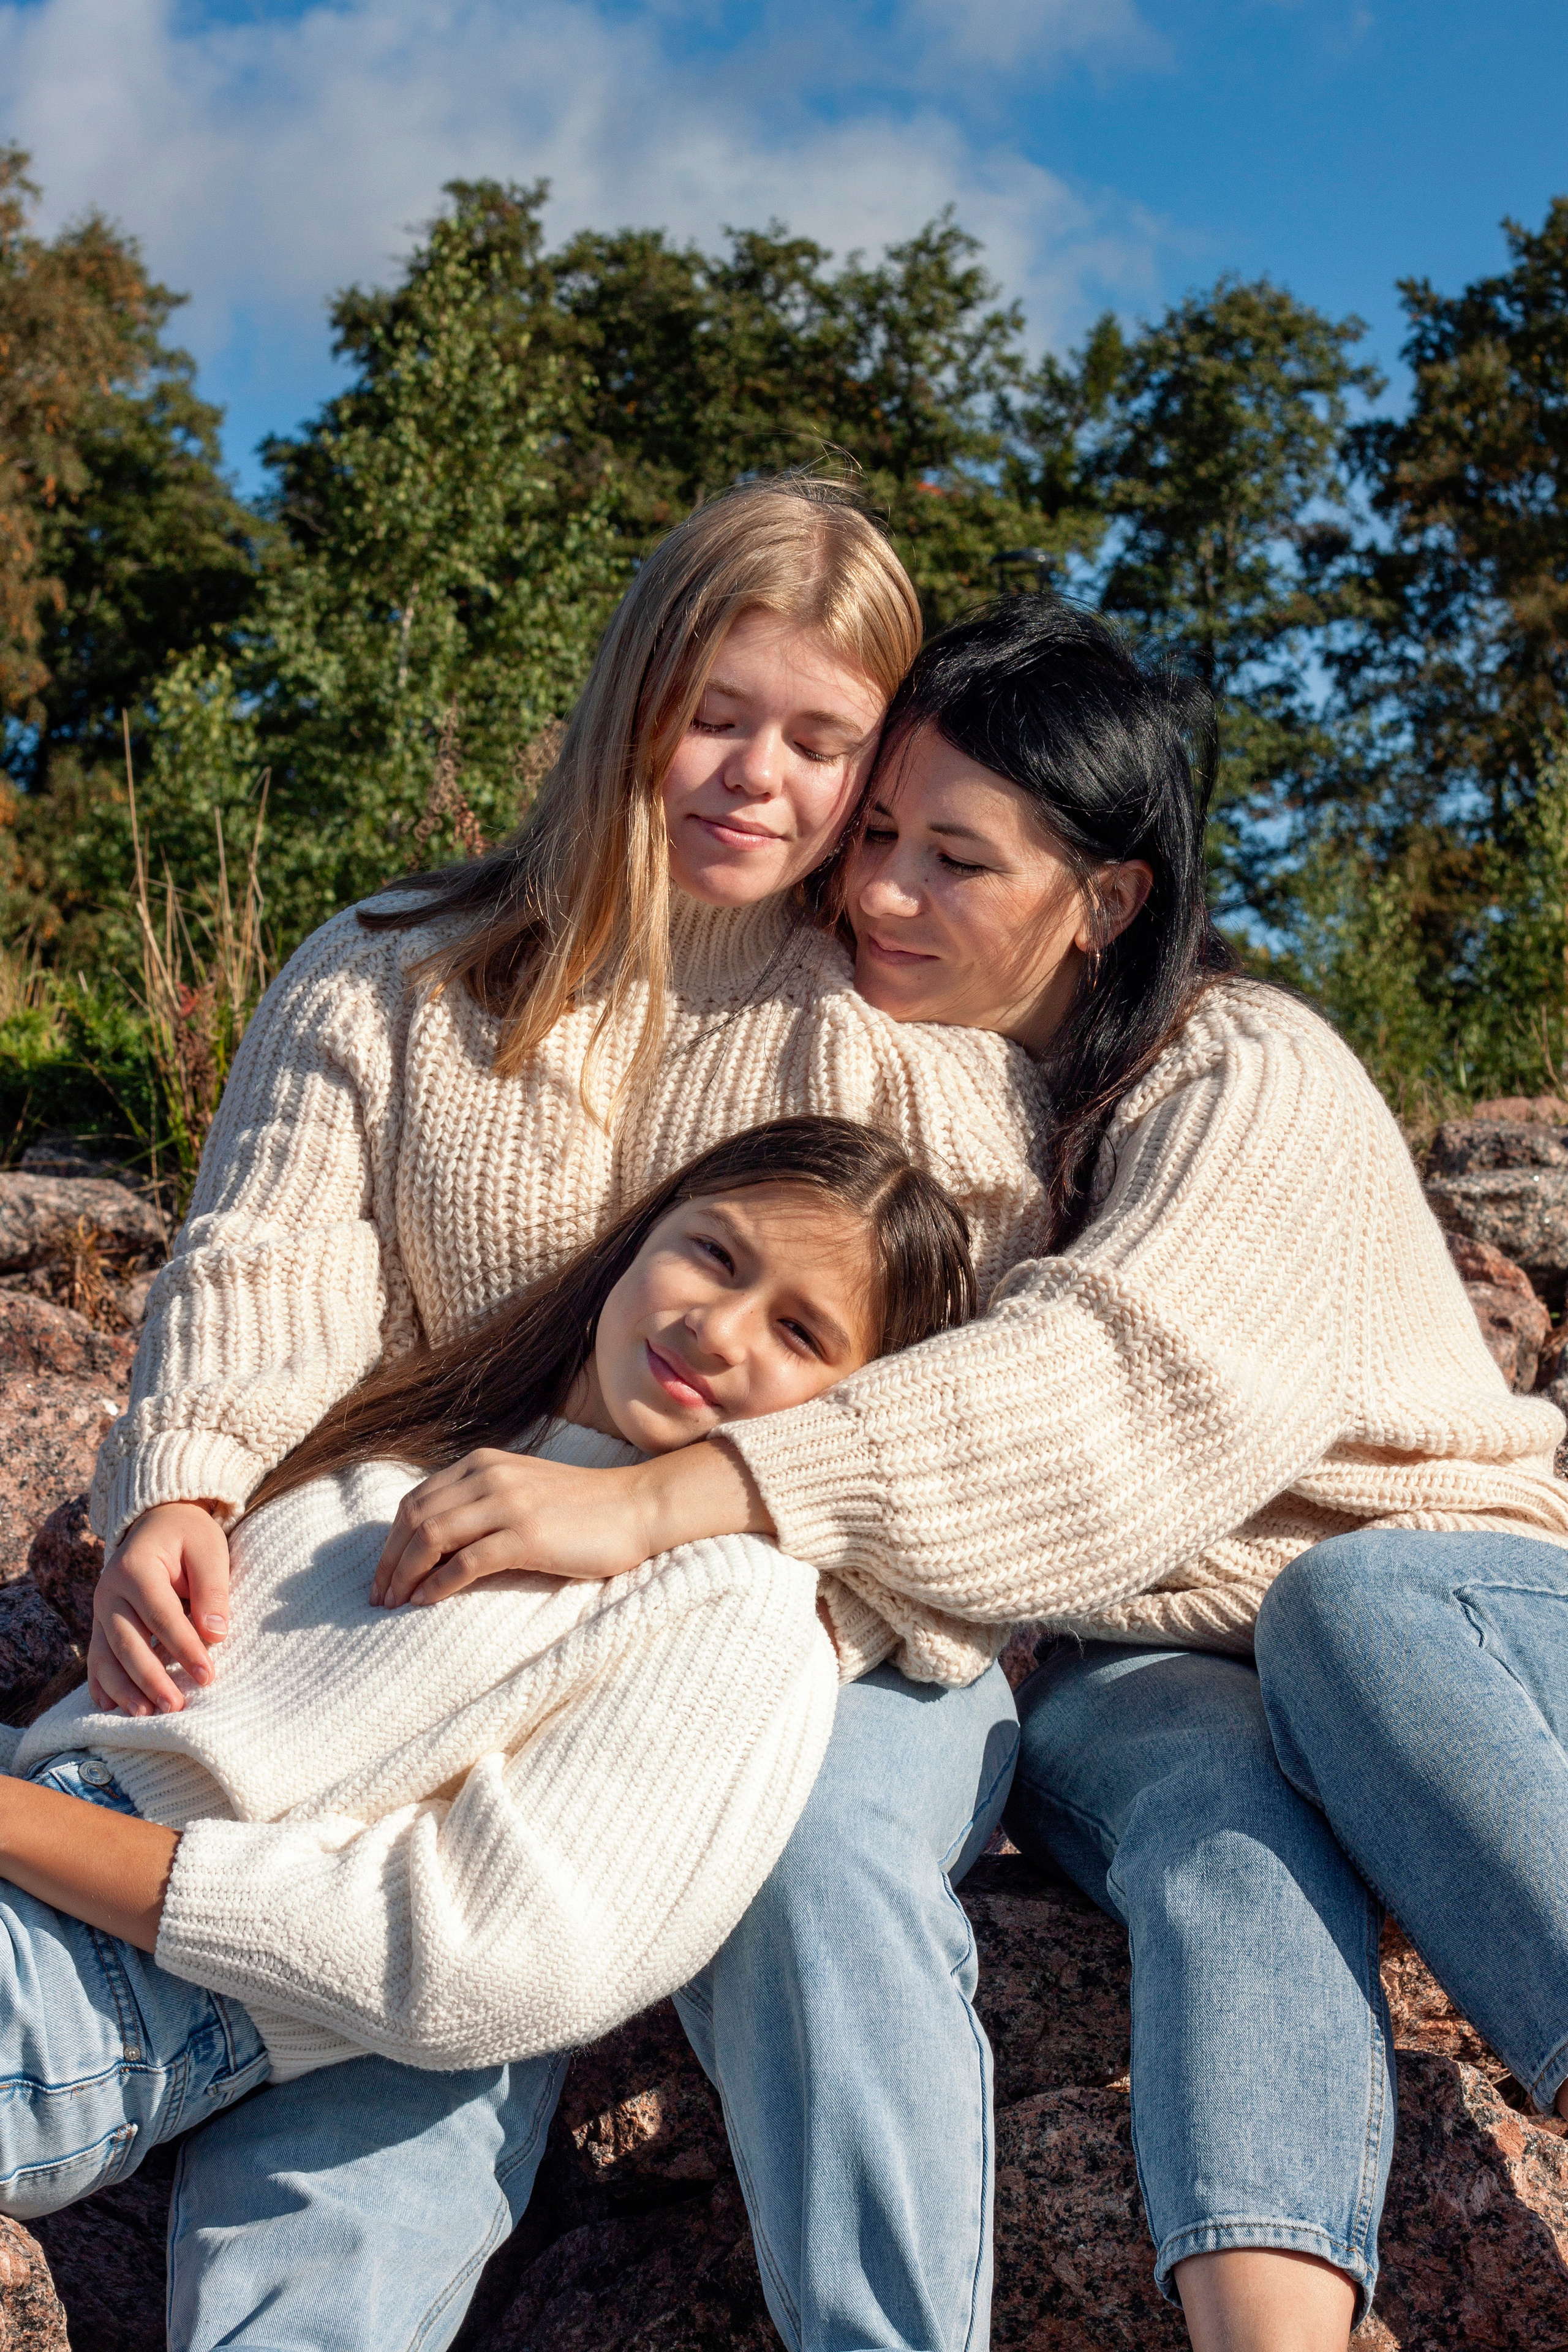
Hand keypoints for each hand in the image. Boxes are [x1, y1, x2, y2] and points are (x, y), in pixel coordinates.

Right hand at [88, 1503, 231, 1716]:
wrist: (157, 1521)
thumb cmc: (189, 1536)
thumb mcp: (209, 1550)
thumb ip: (213, 1589)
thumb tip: (216, 1634)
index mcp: (136, 1568)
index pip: (162, 1616)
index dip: (184, 1648)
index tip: (208, 1676)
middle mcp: (109, 1591)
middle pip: (128, 1642)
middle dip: (151, 1678)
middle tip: (176, 1707)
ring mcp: (100, 1609)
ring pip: (106, 1656)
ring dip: (125, 1689)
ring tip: (148, 1715)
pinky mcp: (100, 1624)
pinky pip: (96, 1658)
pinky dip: (102, 1684)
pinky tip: (112, 1708)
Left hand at [371, 1441, 772, 1608]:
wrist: (636, 1507)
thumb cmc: (580, 1509)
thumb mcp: (520, 1492)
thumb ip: (479, 1504)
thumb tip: (432, 1544)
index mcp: (482, 1464)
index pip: (415, 1500)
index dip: (390, 1541)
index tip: (383, 1575)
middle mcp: (489, 1476)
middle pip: (415, 1518)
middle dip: (390, 1561)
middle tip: (379, 1597)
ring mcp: (509, 1503)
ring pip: (433, 1536)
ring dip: (407, 1575)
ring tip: (396, 1604)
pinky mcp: (528, 1535)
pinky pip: (468, 1561)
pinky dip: (440, 1584)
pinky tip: (429, 1602)